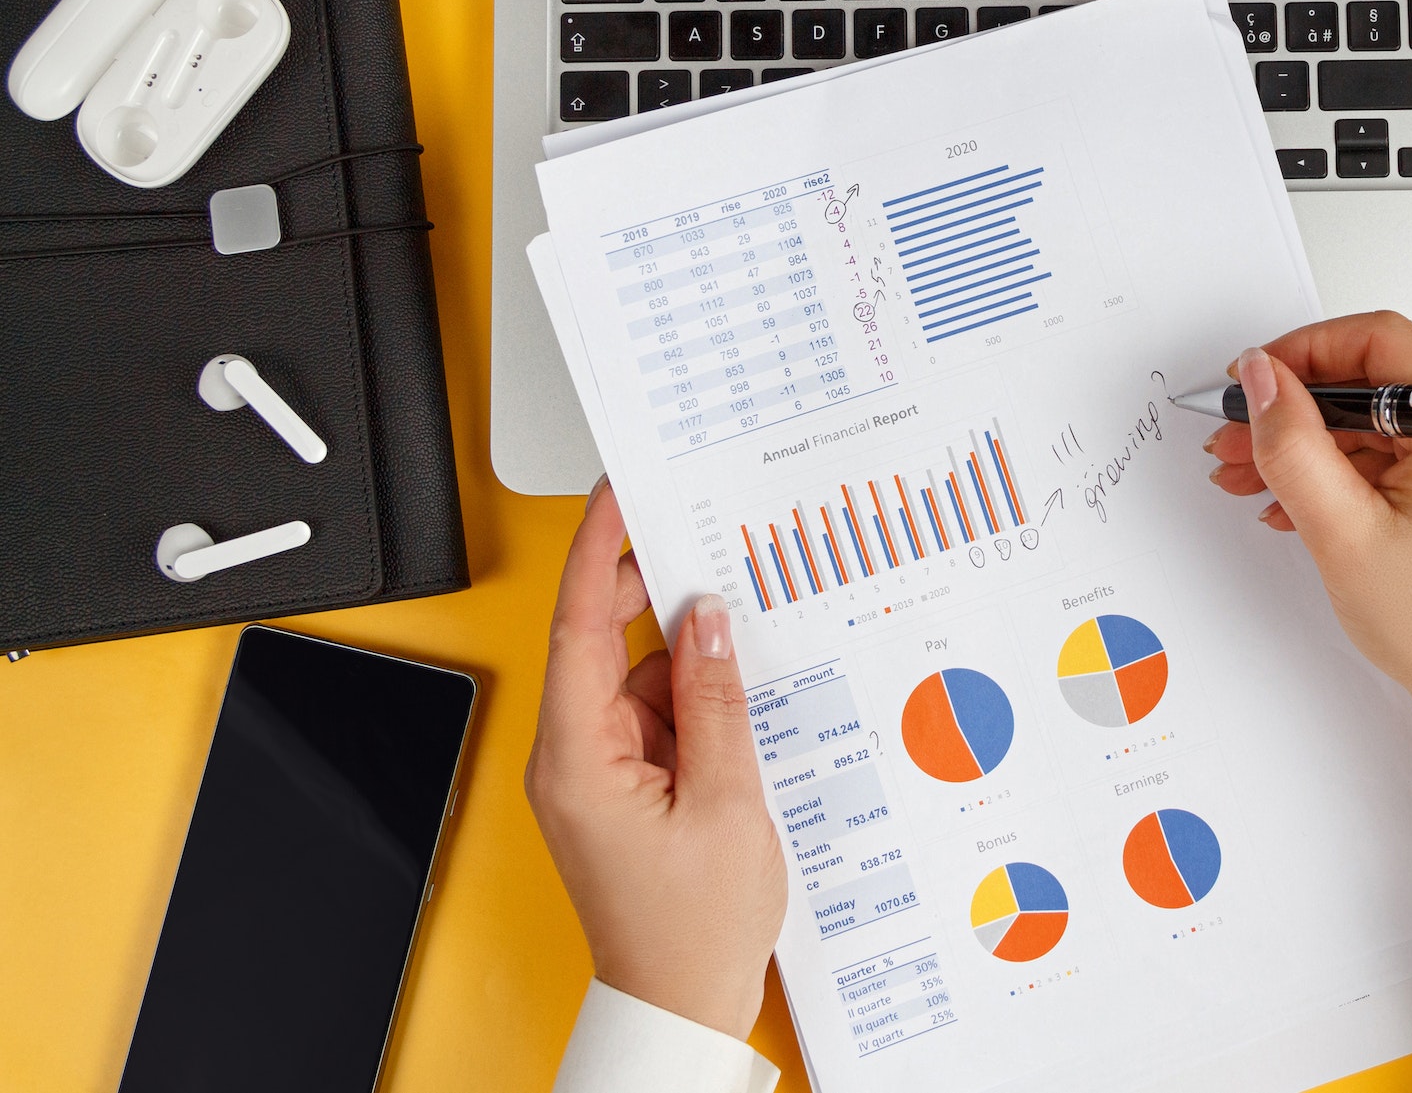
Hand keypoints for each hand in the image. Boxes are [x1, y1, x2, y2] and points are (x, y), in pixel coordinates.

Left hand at [526, 480, 786, 1039]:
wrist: (683, 1005)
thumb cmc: (694, 930)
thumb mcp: (726, 801)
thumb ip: (716, 700)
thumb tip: (710, 620)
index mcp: (579, 757)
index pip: (578, 625)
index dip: (596, 551)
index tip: (614, 496)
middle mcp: (574, 758)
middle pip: (601, 643)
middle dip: (651, 594)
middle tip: (704, 539)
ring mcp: (597, 773)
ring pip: (637, 679)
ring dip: (687, 658)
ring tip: (748, 637)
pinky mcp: (623, 788)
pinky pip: (655, 716)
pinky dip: (694, 700)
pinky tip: (741, 697)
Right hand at [1206, 312, 1411, 870]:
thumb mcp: (1343, 531)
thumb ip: (1292, 443)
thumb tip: (1258, 374)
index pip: (1376, 341)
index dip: (1300, 353)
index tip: (1246, 383)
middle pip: (1371, 380)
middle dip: (1292, 409)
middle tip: (1232, 437)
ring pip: (1373, 421)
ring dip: (1306, 445)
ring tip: (1245, 476)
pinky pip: (1391, 454)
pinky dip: (1337, 471)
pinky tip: (1289, 501)